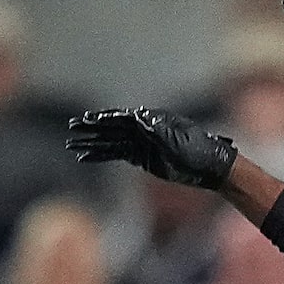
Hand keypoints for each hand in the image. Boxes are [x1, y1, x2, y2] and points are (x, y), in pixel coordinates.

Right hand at [66, 109, 235, 190]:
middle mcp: (144, 129)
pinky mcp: (142, 157)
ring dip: (92, 142)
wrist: (211, 168)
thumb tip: (138, 116)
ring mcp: (142, 143)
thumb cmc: (199, 151)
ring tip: (72, 144)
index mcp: (153, 120)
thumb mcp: (180, 140)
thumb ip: (158, 130)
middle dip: (92, 127)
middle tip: (72, 126)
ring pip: (112, 141)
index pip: (124, 118)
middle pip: (113, 127)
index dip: (106, 119)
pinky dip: (102, 155)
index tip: (88, 119)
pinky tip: (86, 156)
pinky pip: (117, 154)